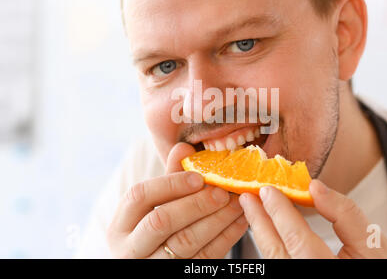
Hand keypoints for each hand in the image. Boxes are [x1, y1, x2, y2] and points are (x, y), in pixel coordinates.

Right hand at [107, 143, 247, 258]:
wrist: (152, 266)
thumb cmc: (152, 232)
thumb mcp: (153, 209)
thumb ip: (169, 179)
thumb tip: (184, 147)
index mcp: (121, 225)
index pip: (139, 196)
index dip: (170, 183)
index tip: (198, 177)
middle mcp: (130, 249)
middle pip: (162, 221)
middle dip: (197, 203)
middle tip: (224, 191)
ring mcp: (152, 266)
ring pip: (186, 242)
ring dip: (218, 220)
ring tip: (238, 203)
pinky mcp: (177, 276)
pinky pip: (204, 258)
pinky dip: (226, 238)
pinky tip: (240, 222)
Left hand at [239, 180, 386, 258]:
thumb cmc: (383, 272)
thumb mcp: (375, 243)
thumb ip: (347, 214)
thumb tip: (316, 188)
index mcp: (328, 271)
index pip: (297, 240)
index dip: (280, 212)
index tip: (268, 189)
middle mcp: (308, 278)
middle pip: (276, 252)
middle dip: (260, 221)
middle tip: (249, 196)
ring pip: (274, 260)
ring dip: (262, 233)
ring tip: (254, 210)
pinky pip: (279, 264)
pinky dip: (271, 246)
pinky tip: (268, 231)